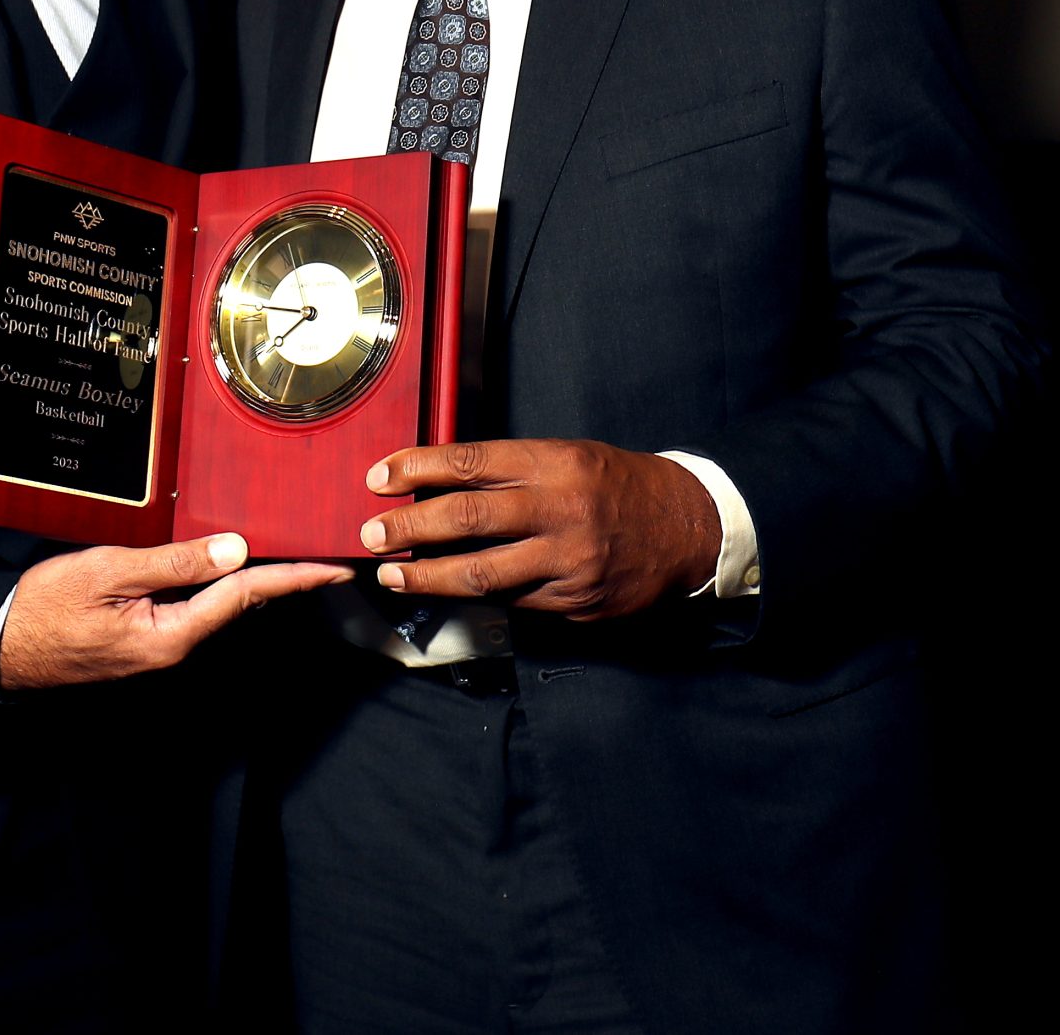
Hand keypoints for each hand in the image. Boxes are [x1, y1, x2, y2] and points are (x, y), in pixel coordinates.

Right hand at [0, 534, 351, 690]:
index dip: (293, 578)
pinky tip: (229, 572)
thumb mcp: (110, 572)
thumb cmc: (46, 609)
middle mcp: (173, 648)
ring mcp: (158, 649)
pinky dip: (220, 589)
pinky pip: (193, 612)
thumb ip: (174, 563)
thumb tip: (234, 549)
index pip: (245, 596)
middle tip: (323, 559)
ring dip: (254, 584)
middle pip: (239, 606)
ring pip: (217, 609)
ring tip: (290, 561)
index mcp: (171, 634)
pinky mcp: (143, 642)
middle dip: (284, 582)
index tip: (333, 570)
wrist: (3, 649)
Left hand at [358, 439, 719, 619]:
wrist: (688, 528)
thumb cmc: (617, 485)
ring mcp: (569, 561)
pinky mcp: (576, 602)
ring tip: (392, 575)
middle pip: (468, 519)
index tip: (378, 478)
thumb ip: (511, 470)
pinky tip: (448, 591)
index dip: (417, 469)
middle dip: (409, 527)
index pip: (471, 462)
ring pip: (483, 574)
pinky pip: (513, 602)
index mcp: (557, 463)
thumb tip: (436, 481)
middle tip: (371, 535)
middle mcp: (561, 510)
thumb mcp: (569, 456)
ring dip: (428, 576)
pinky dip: (476, 596)